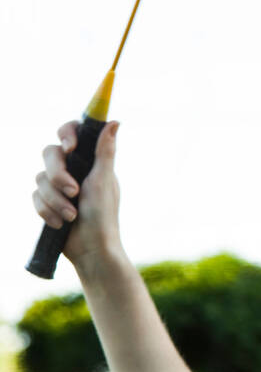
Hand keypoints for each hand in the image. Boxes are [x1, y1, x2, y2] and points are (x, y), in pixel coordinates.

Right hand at [33, 120, 122, 270]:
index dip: (66, 134)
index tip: (71, 148)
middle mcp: (72, 168)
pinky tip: (61, 223)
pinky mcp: (46, 201)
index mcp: (89, 160)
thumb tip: (115, 122)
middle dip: (58, 175)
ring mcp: (57, 185)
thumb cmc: (103, 215)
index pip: (71, 132)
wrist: (91, 249)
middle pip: (49, 153)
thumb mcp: (104, 181)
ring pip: (40, 178)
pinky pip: (34, 197)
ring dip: (55, 200)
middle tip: (74, 192)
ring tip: (72, 216)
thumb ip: (105, 152)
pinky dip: (48, 211)